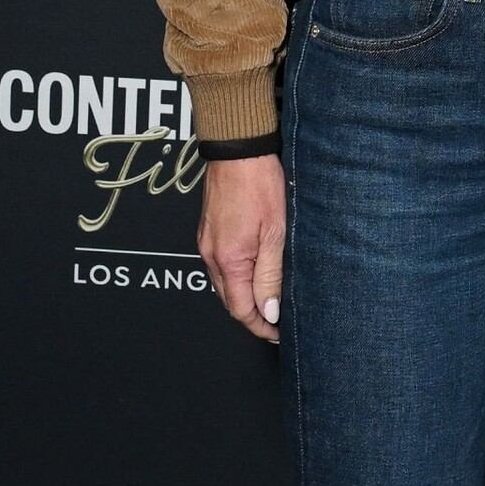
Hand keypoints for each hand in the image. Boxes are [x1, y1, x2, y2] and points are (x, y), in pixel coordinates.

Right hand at [198, 154, 286, 342]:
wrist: (238, 152)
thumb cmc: (260, 185)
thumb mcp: (275, 232)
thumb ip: (270, 274)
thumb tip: (269, 310)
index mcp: (229, 260)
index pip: (240, 309)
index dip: (259, 325)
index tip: (277, 333)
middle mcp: (212, 255)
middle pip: (229, 300)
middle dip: (252, 314)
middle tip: (277, 319)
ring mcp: (206, 243)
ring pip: (224, 284)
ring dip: (244, 295)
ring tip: (269, 298)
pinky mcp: (207, 232)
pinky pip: (220, 265)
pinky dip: (236, 276)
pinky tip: (254, 272)